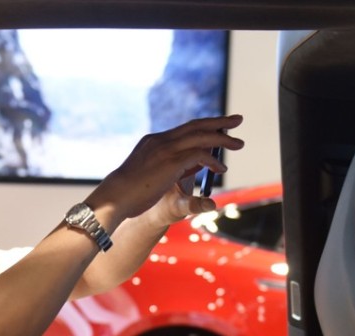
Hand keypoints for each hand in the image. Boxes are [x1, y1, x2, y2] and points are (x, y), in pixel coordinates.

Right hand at [87, 114, 243, 226]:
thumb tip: (195, 163)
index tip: (219, 125)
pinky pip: (199, 155)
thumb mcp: (152, 175)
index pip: (184, 129)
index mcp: (154, 141)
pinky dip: (213, 160)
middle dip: (219, 122)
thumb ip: (173, 167)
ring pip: (201, 136)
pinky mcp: (171, 162)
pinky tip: (221, 168)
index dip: (204, 126)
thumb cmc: (130, 192)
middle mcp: (161, 140)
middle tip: (237, 119)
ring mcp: (166, 149)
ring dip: (222, 139)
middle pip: (196, 125)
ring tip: (238, 143)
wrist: (115, 197)